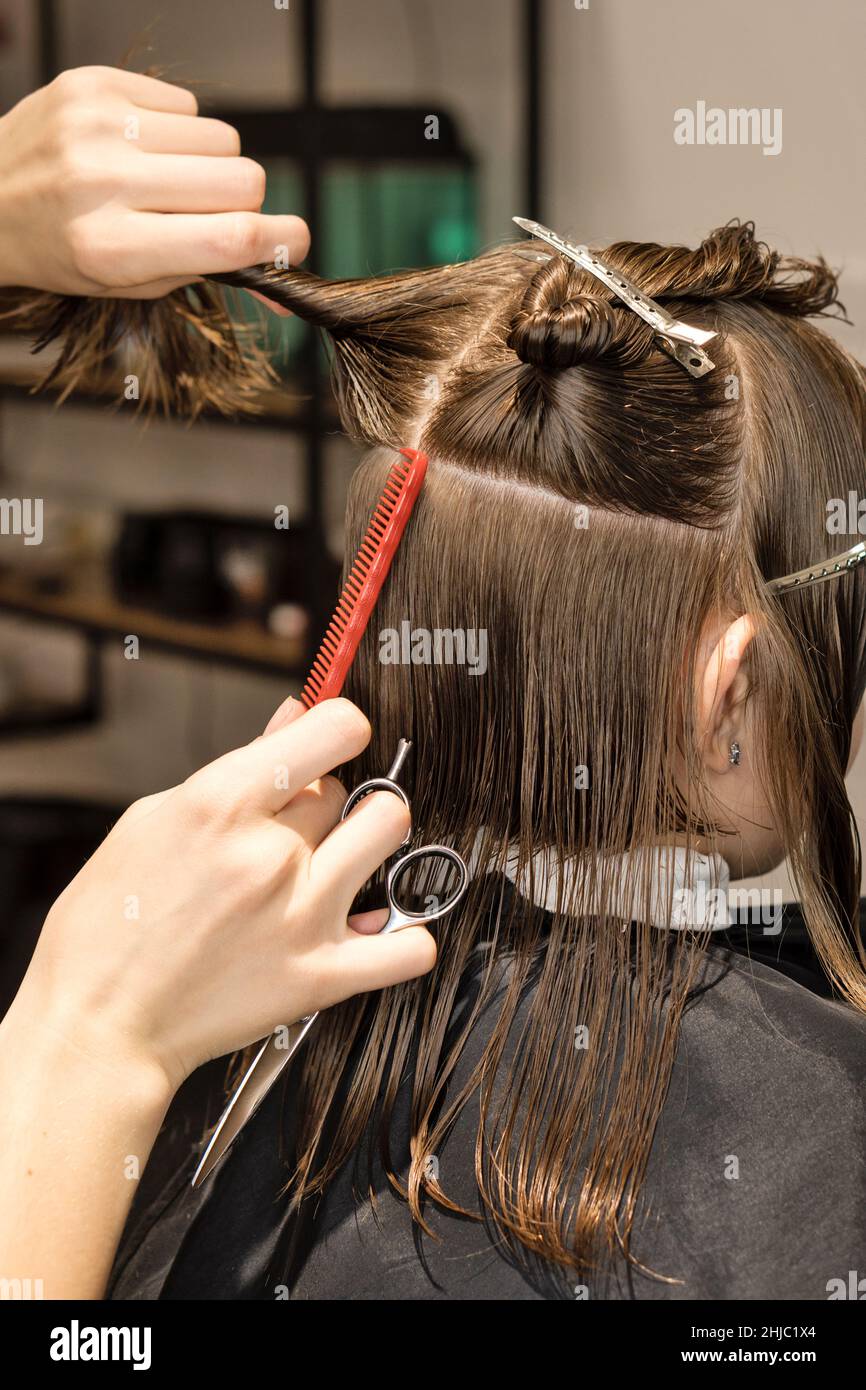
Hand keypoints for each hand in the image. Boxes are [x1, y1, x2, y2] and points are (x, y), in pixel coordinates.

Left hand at [0, 65, 308, 298]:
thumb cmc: (63, 248)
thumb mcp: (129, 284)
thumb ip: (207, 273)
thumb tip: (283, 287)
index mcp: (113, 247)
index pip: (229, 237)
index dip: (282, 240)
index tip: (297, 241)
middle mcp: (104, 182)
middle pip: (241, 179)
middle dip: (244, 201)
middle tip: (211, 213)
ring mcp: (99, 125)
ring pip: (222, 139)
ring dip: (210, 164)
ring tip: (167, 180)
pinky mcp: (96, 84)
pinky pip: (188, 105)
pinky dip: (179, 131)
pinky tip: (143, 148)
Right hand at [14, 698, 434, 1094]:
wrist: (97, 1023)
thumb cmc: (109, 924)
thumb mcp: (152, 819)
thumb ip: (237, 765)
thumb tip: (293, 719)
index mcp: (221, 803)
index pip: (335, 728)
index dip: (339, 727)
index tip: (332, 740)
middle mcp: (270, 853)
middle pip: (345, 788)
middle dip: (320, 802)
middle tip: (288, 832)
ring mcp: (301, 914)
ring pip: (388, 832)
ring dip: (367, 840)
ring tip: (335, 863)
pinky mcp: (321, 976)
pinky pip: (410, 945)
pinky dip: (404, 937)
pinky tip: (375, 929)